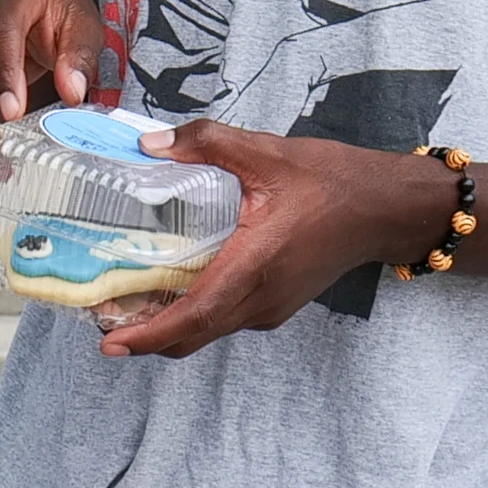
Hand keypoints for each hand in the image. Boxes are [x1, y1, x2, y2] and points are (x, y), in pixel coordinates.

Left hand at [77, 121, 451, 358]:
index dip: (151, 334)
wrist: (387, 209)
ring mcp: (271, 308)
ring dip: (168, 328)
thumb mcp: (267, 152)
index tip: (112, 344)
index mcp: (256, 266)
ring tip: (125, 307)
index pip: (195, 315)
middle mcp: (261, 299)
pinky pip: (225, 319)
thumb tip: (148, 144)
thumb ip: (206, 143)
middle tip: (100, 323)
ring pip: (209, 330)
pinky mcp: (277, 305)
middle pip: (193, 335)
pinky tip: (171, 289)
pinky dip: (193, 316)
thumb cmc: (334, 181)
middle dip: (145, 337)